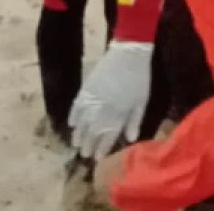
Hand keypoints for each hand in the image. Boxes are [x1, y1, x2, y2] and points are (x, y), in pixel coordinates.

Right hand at [68, 40, 154, 159]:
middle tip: (85, 155)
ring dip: (78, 135)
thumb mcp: (142, 101)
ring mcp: (92, 100)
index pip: (107, 137)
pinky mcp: (85, 90)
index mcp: (118, 114)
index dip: (102, 149)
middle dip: (88, 145)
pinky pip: (75, 107)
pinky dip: (72, 117)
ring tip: (76, 144)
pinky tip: (71, 124)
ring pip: (81, 123)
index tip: (98, 158)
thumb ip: (135, 120)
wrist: (128, 55)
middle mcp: (102, 111)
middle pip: (92, 133)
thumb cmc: (139, 78)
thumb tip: (131, 139)